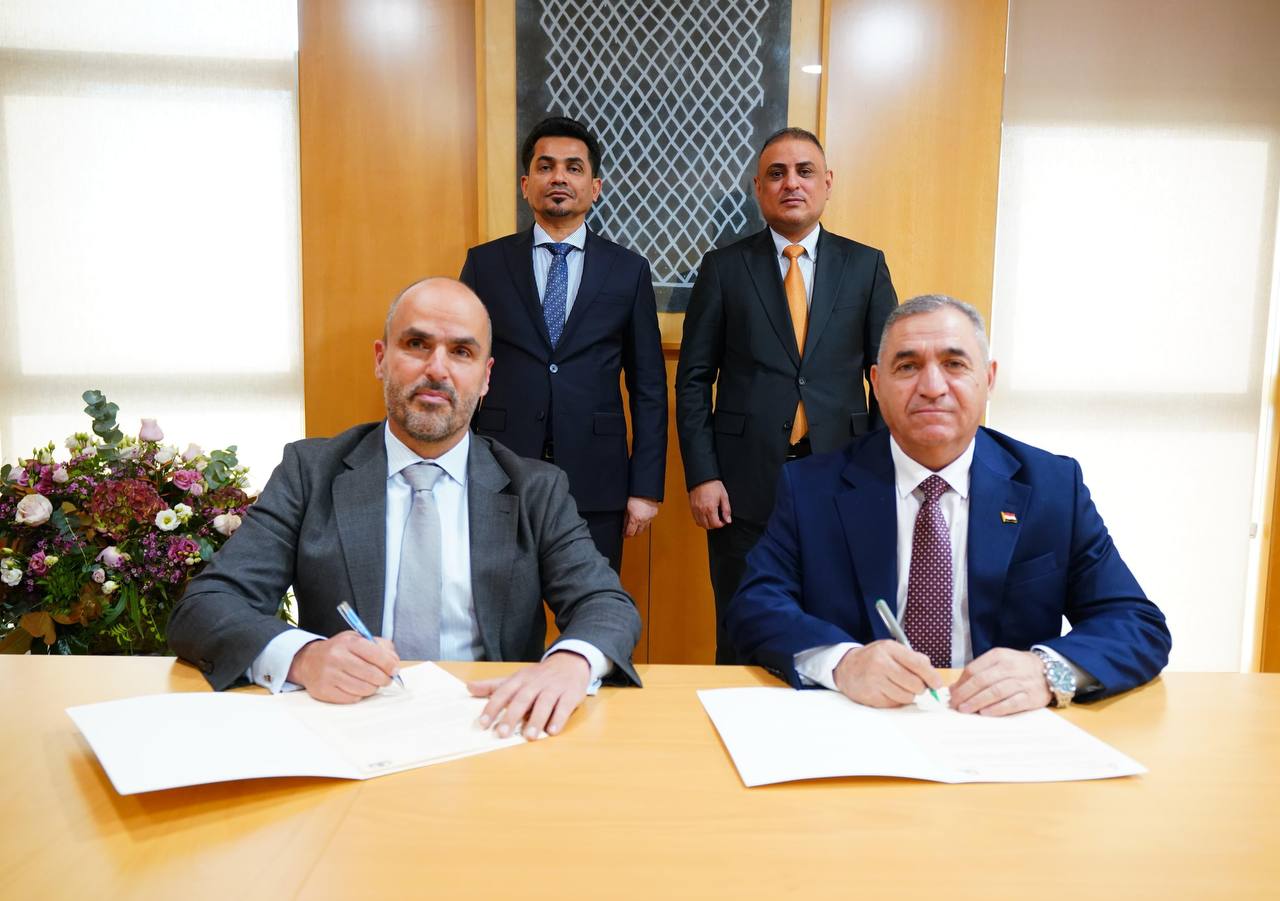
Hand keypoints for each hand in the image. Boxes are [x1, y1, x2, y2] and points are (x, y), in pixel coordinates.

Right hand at [287, 631, 400, 703]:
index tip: (395, 670)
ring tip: (369, 682)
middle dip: (384, 679)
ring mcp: (329, 675)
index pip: (376, 654)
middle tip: (385, 679)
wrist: (308, 661)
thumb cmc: (339, 650)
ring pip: (364, 689)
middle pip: (372, 674)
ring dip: (372, 688)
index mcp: (348, 642)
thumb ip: (380, 647)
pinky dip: (358, 695)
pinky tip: (354, 687)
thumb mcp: (357, 639)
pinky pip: (352, 699)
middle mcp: (337, 657)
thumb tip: (395, 663)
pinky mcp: (324, 691)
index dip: (390, 664)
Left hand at [467, 651, 590, 739]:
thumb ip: (493, 686)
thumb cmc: (539, 676)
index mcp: (520, 680)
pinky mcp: (570, 694)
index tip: (483, 723)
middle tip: (502, 733)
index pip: (503, 693)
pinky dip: (558, 719)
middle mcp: (535, 683)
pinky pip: (564, 707)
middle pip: (522, 699)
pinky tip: (552, 731)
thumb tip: (468, 687)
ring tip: (529, 736)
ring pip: (544, 704)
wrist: (570, 662)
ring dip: (536, 720)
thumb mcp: (516, 678)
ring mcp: (554, 688)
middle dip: (512, 716)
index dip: (492, 708)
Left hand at [623, 496, 659, 536]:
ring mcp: (650, 517)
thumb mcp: (626, 507)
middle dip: (633, 533)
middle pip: (638, 532)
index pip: (630, 533)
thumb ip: (625, 518)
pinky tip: (642, 519)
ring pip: (645, 528)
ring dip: (640, 528)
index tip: (623, 534)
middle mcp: (644, 519)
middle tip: (628, 531)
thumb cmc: (634, 495)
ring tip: (635, 526)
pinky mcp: (654, 513)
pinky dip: (645, 522)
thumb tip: (624, 524)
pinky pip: (649, 521)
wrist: (645, 489)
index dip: (626, 535)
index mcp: (636, 519)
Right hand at [688, 480, 731, 528]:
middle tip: (718, 519)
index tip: (723, 520)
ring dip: (707, 524)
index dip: (721, 524)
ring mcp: (695, 509)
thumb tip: (728, 520)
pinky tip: (705, 515)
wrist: (702, 477)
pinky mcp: (692, 507)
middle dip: (715, 525)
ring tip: (712, 517)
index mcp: (710, 508)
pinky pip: (695, 519)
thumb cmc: (713, 485)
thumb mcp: (724, 496)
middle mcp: (701, 510)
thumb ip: (726, 510)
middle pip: (708, 526)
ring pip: (700, 524)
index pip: (715, 524)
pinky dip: (701, 520)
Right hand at [832, 640, 941, 706]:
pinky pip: (895, 704)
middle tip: (916, 686)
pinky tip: (888, 691)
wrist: (847, 668)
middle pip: (915, 684)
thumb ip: (913, 659)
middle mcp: (881, 663)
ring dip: (908, 695)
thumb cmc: (874, 659)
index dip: (932, 676)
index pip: (918, 664)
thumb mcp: (892, 650)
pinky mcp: (871, 696)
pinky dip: (896, 700)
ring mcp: (875, 680)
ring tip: (898, 687)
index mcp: (889, 648)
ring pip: (907, 696)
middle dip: (920, 688)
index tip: (937, 684)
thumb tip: (933, 677)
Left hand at [949, 648, 1049, 715]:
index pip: (974, 669)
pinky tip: (985, 713)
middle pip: (982, 681)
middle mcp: (1010, 667)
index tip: (951, 694)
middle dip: (965, 694)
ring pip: (995, 692)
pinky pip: (1011, 703)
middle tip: (955, 704)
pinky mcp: (1031, 696)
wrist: (1049, 671)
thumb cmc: (1017, 668)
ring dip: (977, 702)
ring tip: (965, 709)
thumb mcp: (998, 663)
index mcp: (998, 656)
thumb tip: (954, 688)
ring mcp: (1021, 681)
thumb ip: (977, 673)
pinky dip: (997, 709)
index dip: (960, 683)